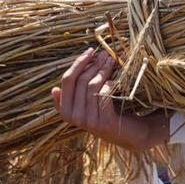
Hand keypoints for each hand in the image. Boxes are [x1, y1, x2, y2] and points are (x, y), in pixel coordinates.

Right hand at [52, 48, 167, 150]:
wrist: (130, 133)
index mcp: (65, 111)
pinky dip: (110, 83)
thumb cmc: (107, 112)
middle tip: (105, 53)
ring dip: (104, 70)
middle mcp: (74, 118)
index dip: (78, 63)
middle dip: (94, 63)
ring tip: (112, 61)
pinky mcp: (104, 122)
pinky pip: (104, 94)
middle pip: (80, 80)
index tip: (90, 51)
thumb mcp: (87, 104)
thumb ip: (74, 96)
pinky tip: (115, 80)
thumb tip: (54, 90)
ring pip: (92, 85)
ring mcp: (88, 121)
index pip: (67, 80)